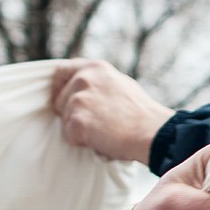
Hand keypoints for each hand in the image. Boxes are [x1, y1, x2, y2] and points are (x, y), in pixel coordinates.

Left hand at [52, 59, 174, 164]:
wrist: (151, 131)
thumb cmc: (140, 113)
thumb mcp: (119, 84)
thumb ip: (97, 82)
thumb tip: (81, 88)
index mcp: (94, 68)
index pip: (61, 71)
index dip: (59, 87)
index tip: (62, 98)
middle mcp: (83, 79)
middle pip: (59, 100)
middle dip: (72, 114)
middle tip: (97, 122)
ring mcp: (78, 100)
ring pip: (65, 120)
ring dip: (79, 129)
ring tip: (104, 130)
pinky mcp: (76, 121)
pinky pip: (70, 136)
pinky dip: (83, 142)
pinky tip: (102, 139)